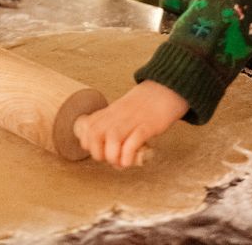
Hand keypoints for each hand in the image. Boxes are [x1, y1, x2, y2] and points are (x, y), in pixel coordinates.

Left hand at [73, 80, 187, 168]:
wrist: (166, 88)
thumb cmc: (145, 104)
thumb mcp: (123, 110)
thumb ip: (113, 126)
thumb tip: (110, 153)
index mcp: (110, 111)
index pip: (86, 127)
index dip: (87, 143)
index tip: (98, 150)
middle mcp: (118, 115)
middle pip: (94, 134)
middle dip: (98, 154)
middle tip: (110, 159)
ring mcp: (133, 119)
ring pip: (112, 139)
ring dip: (113, 157)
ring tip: (121, 162)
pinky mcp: (149, 125)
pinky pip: (134, 141)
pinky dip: (128, 155)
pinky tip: (131, 160)